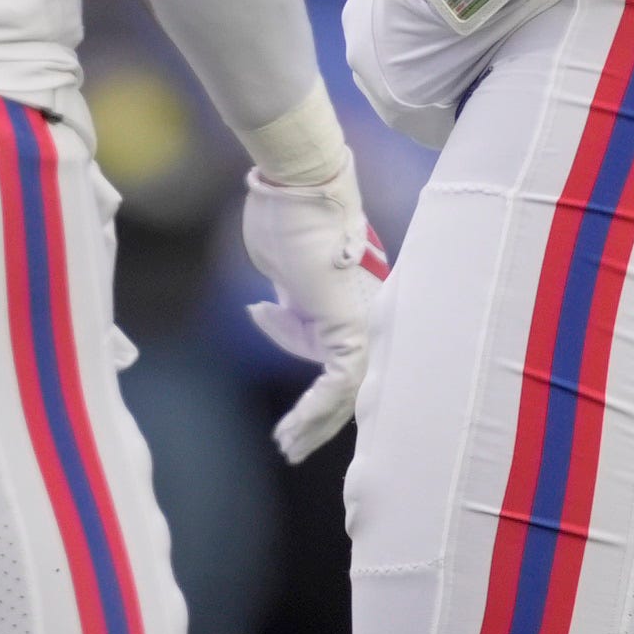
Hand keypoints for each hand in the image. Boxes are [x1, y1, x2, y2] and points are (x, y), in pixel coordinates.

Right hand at [242, 158, 386, 462]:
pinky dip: (314, 410)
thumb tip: (267, 312)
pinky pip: (337, 383)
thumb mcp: (281, 268)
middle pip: (350, 384)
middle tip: (293, 446)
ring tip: (288, 447)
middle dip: (321, 420)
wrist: (296, 187)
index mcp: (351, 302)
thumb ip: (285, 299)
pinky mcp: (351, 325)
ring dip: (316, 423)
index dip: (314, 393)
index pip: (337, 361)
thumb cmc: (286, 215)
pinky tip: (291, 430)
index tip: (289, 419)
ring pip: (348, 391)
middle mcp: (365, 315)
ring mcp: (363, 321)